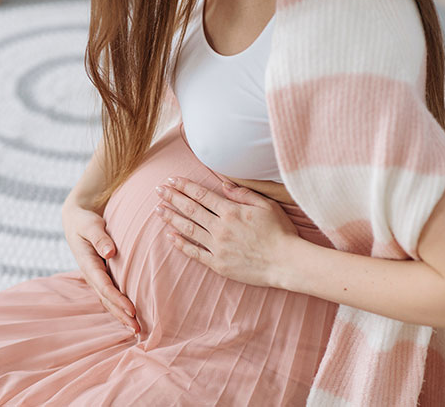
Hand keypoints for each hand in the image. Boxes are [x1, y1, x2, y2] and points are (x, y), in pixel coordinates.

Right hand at [61, 198, 139, 333]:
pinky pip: (110, 295)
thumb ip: (99, 237)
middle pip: (107, 299)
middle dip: (121, 315)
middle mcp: (91, 274)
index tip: (132, 310)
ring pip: (108, 301)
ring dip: (121, 315)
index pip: (104, 286)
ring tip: (136, 330)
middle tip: (137, 330)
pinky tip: (131, 317)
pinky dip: (119, 307)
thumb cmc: (85, 220)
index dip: (118, 299)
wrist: (76, 220)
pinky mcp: (101, 276)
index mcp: (87, 263)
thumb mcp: (90, 224)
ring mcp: (95, 277)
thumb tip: (110, 252)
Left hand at [153, 176, 302, 287]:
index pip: (201, 195)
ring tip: (158, 210)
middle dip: (172, 198)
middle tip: (158, 190)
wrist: (286, 262)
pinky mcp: (218, 264)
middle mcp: (220, 228)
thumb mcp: (266, 205)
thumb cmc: (280, 232)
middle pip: (190, 209)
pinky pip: (195, 253)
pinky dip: (181, 244)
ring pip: (188, 229)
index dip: (184, 186)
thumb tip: (224, 184)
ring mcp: (218, 247)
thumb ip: (243, 194)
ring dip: (172, 218)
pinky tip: (170, 236)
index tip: (171, 180)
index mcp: (231, 211)